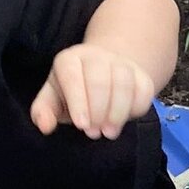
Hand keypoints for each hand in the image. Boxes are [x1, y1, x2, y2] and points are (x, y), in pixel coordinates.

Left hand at [30, 43, 156, 139]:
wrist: (101, 76)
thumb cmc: (72, 93)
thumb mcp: (52, 100)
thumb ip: (44, 112)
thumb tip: (45, 126)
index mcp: (69, 60)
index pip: (73, 76)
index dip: (78, 101)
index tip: (82, 125)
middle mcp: (95, 56)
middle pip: (100, 80)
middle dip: (98, 111)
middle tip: (95, 133)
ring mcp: (120, 62)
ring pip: (124, 83)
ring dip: (118, 112)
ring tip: (110, 131)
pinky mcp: (140, 73)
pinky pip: (144, 88)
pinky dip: (137, 107)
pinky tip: (127, 119)